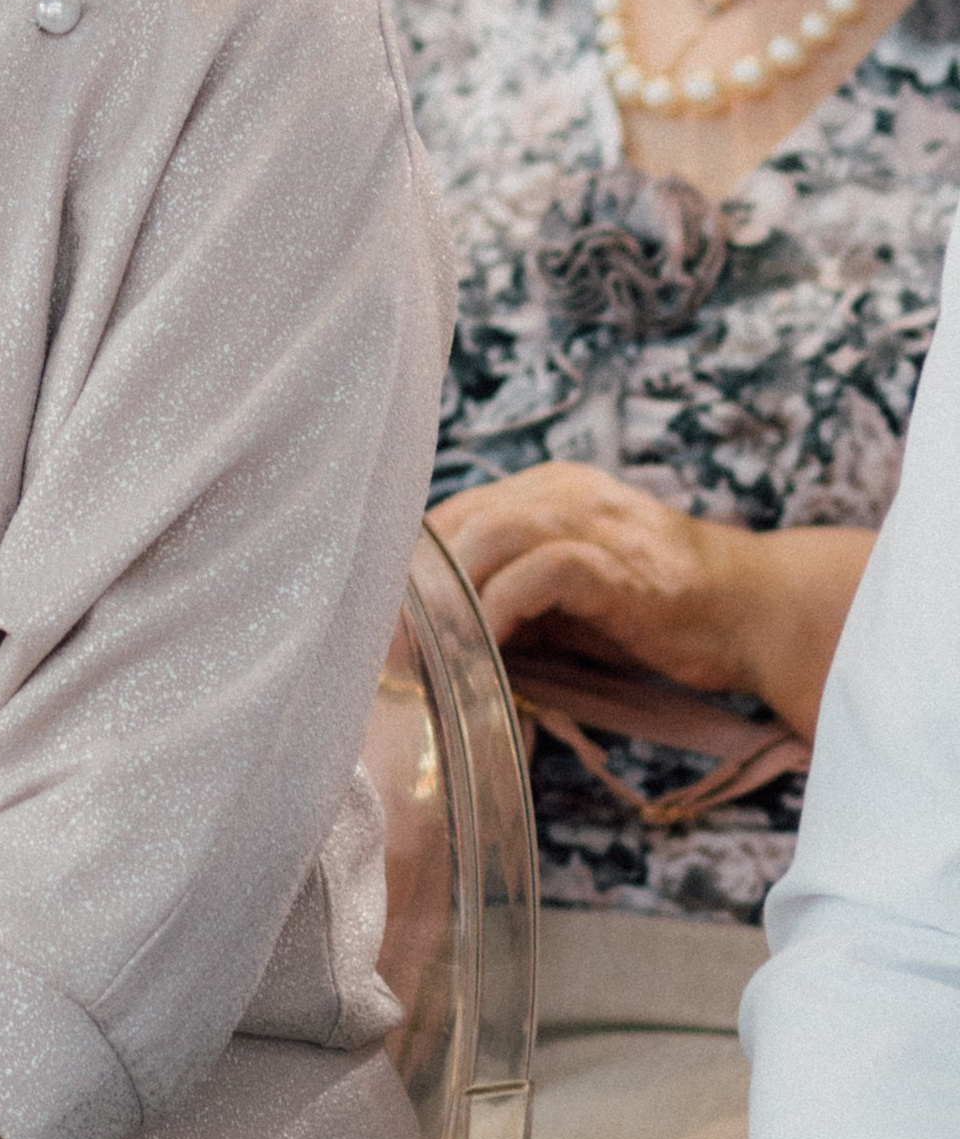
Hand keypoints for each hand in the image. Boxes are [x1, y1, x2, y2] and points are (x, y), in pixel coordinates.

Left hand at [428, 465, 863, 735]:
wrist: (754, 611)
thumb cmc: (657, 610)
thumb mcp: (568, 593)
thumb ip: (510, 594)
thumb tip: (437, 633)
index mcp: (546, 490)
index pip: (451, 513)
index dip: (411, 565)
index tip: (384, 618)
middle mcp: (563, 492)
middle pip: (459, 518)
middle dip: (417, 582)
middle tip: (392, 641)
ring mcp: (593, 522)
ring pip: (491, 534)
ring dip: (452, 593)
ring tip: (432, 646)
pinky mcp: (619, 563)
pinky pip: (541, 571)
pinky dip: (503, 607)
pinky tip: (490, 647)